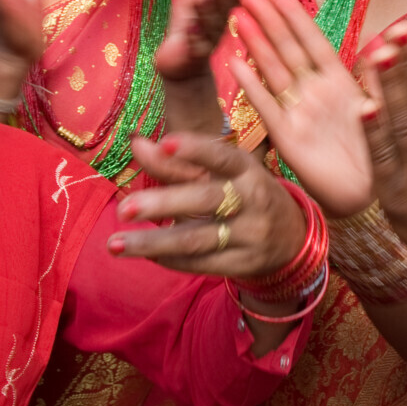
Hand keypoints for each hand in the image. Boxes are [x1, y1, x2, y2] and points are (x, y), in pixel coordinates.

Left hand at [112, 133, 307, 278]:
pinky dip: (171, 259)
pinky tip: (145, 255)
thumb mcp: (219, 174)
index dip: (196, 149)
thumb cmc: (244, 195)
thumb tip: (136, 144)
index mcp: (247, 169)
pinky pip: (202, 263)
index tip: (166, 142)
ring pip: (198, 239)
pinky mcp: (244, 263)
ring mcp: (251, 234)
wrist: (292, 237)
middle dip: (163, 204)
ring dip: (154, 243)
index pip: (222, 156)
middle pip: (205, 201)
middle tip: (123, 209)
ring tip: (115, 244)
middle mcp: (253, 199)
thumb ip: (176, 163)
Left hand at [155, 0, 240, 82]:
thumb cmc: (190, 17)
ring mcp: (209, 40)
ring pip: (210, 26)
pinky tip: (189, 28)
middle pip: (224, 8)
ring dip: (206, 11)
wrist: (179, 57)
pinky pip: (196, 47)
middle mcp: (220, 22)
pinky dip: (193, 39)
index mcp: (223, 5)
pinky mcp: (194, 55)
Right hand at [231, 0, 374, 216]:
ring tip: (237, 17)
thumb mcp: (385, 107)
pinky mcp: (287, 138)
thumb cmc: (381, 150)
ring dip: (256, 44)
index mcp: (338, 83)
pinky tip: (234, 64)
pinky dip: (251, 86)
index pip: (312, 42)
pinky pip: (266, 107)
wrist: (371, 195)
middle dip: (268, 21)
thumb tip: (393, 37)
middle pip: (287, 50)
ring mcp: (298, 113)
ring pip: (273, 72)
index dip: (296, 17)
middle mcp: (314, 93)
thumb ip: (384, 74)